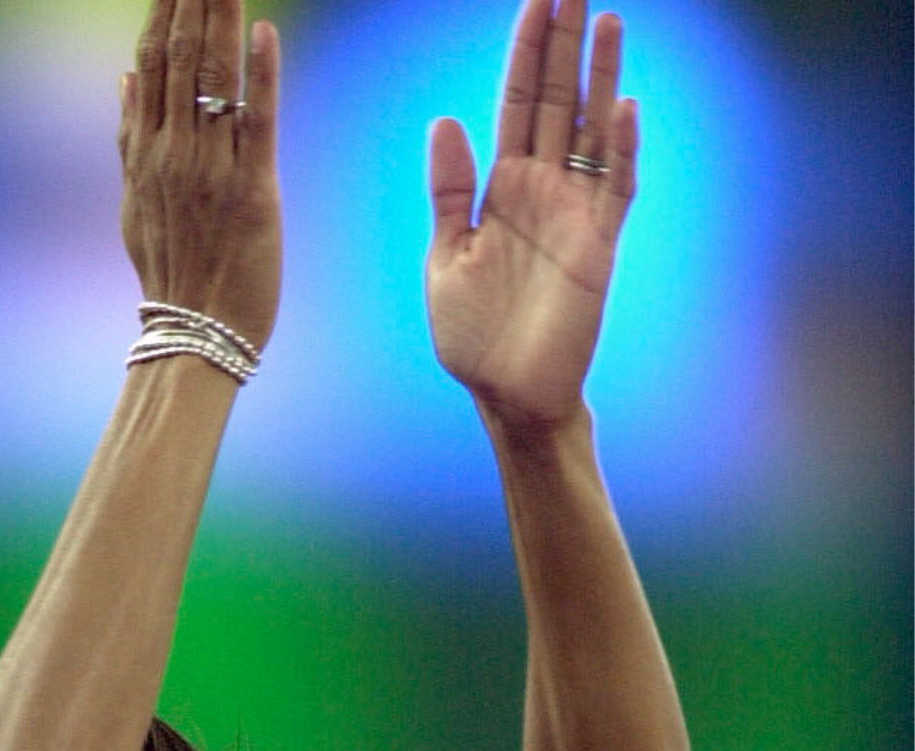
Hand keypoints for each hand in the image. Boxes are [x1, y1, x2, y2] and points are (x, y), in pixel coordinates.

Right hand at [118, 0, 282, 349]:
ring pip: (214, 79)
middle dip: (193, 2)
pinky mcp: (252, 189)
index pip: (152, 64)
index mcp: (146, 153)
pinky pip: (257, 121)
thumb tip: (124, 78)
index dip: (163, 12)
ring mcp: (210, 170)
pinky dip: (260, 76)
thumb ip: (129, 138)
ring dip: (221, 20)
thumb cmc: (173, 271)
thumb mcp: (134, 203)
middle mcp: (173, 154)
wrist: (196, 332)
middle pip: (182, 59)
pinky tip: (264, 33)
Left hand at [425, 0, 634, 432]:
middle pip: (558, 100)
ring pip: (592, 128)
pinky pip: (615, 186)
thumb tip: (445, 120)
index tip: (535, 1)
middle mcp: (543, 189)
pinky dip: (619, 148)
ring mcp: (576, 212)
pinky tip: (621, 106)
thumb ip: (449, 191)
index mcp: (501, 188)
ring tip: (607, 18)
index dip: (525, 53)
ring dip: (599, 76)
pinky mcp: (599, 245)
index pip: (516, 103)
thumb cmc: (473, 335)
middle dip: (565, 44)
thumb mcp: (447, 256)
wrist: (505, 395)